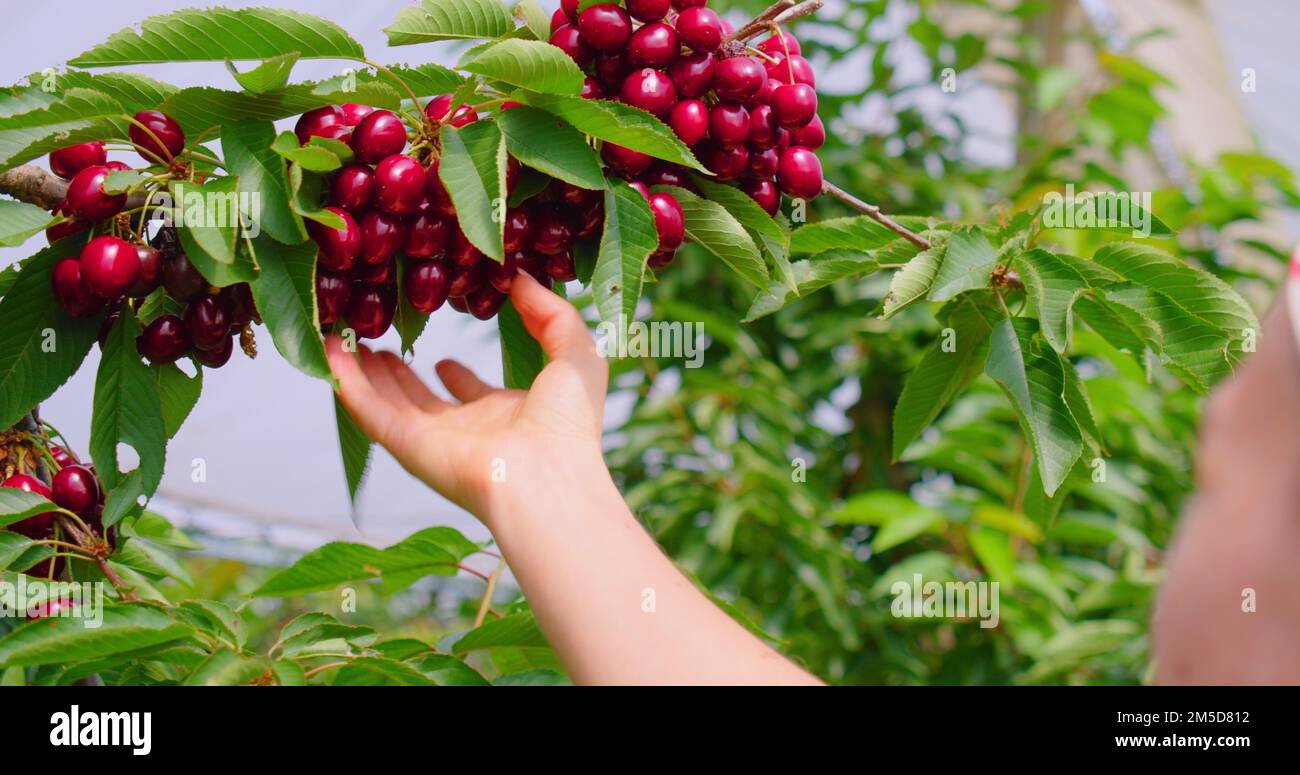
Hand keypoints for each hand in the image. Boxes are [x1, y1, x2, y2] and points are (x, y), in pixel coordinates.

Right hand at [325, 271, 607, 521]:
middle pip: (423, 401)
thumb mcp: (575, 352)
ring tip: (344, 343)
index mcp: (508, 415)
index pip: (474, 396)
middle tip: (378, 345)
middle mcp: (468, 430)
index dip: (458, 377)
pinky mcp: (408, 446)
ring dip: (366, 375)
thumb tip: (522, 279)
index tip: (443, 358)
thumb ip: (551, 313)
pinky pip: (369, 411)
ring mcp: (435, 440)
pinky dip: (346, 382)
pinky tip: (330, 354)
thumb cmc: (569, 423)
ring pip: (389, 404)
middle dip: (400, 375)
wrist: (547, 474)